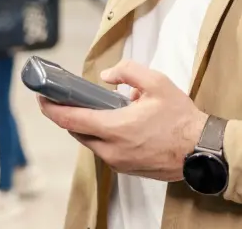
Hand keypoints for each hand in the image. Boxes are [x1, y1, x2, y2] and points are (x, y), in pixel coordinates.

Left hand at [37, 60, 207, 181]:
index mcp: (115, 128)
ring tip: (108, 110)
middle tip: (70, 99)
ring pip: (91, 143)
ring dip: (91, 126)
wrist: (200, 150)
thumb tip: (107, 76)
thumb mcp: (157, 83)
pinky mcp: (126, 169)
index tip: (41, 98)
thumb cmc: (180, 118)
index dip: (51, 109)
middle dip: (71, 116)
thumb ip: (128, 72)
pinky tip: (122, 125)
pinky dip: (106, 137)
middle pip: (77, 132)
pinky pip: (106, 151)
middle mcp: (111, 149)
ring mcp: (118, 162)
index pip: (71, 120)